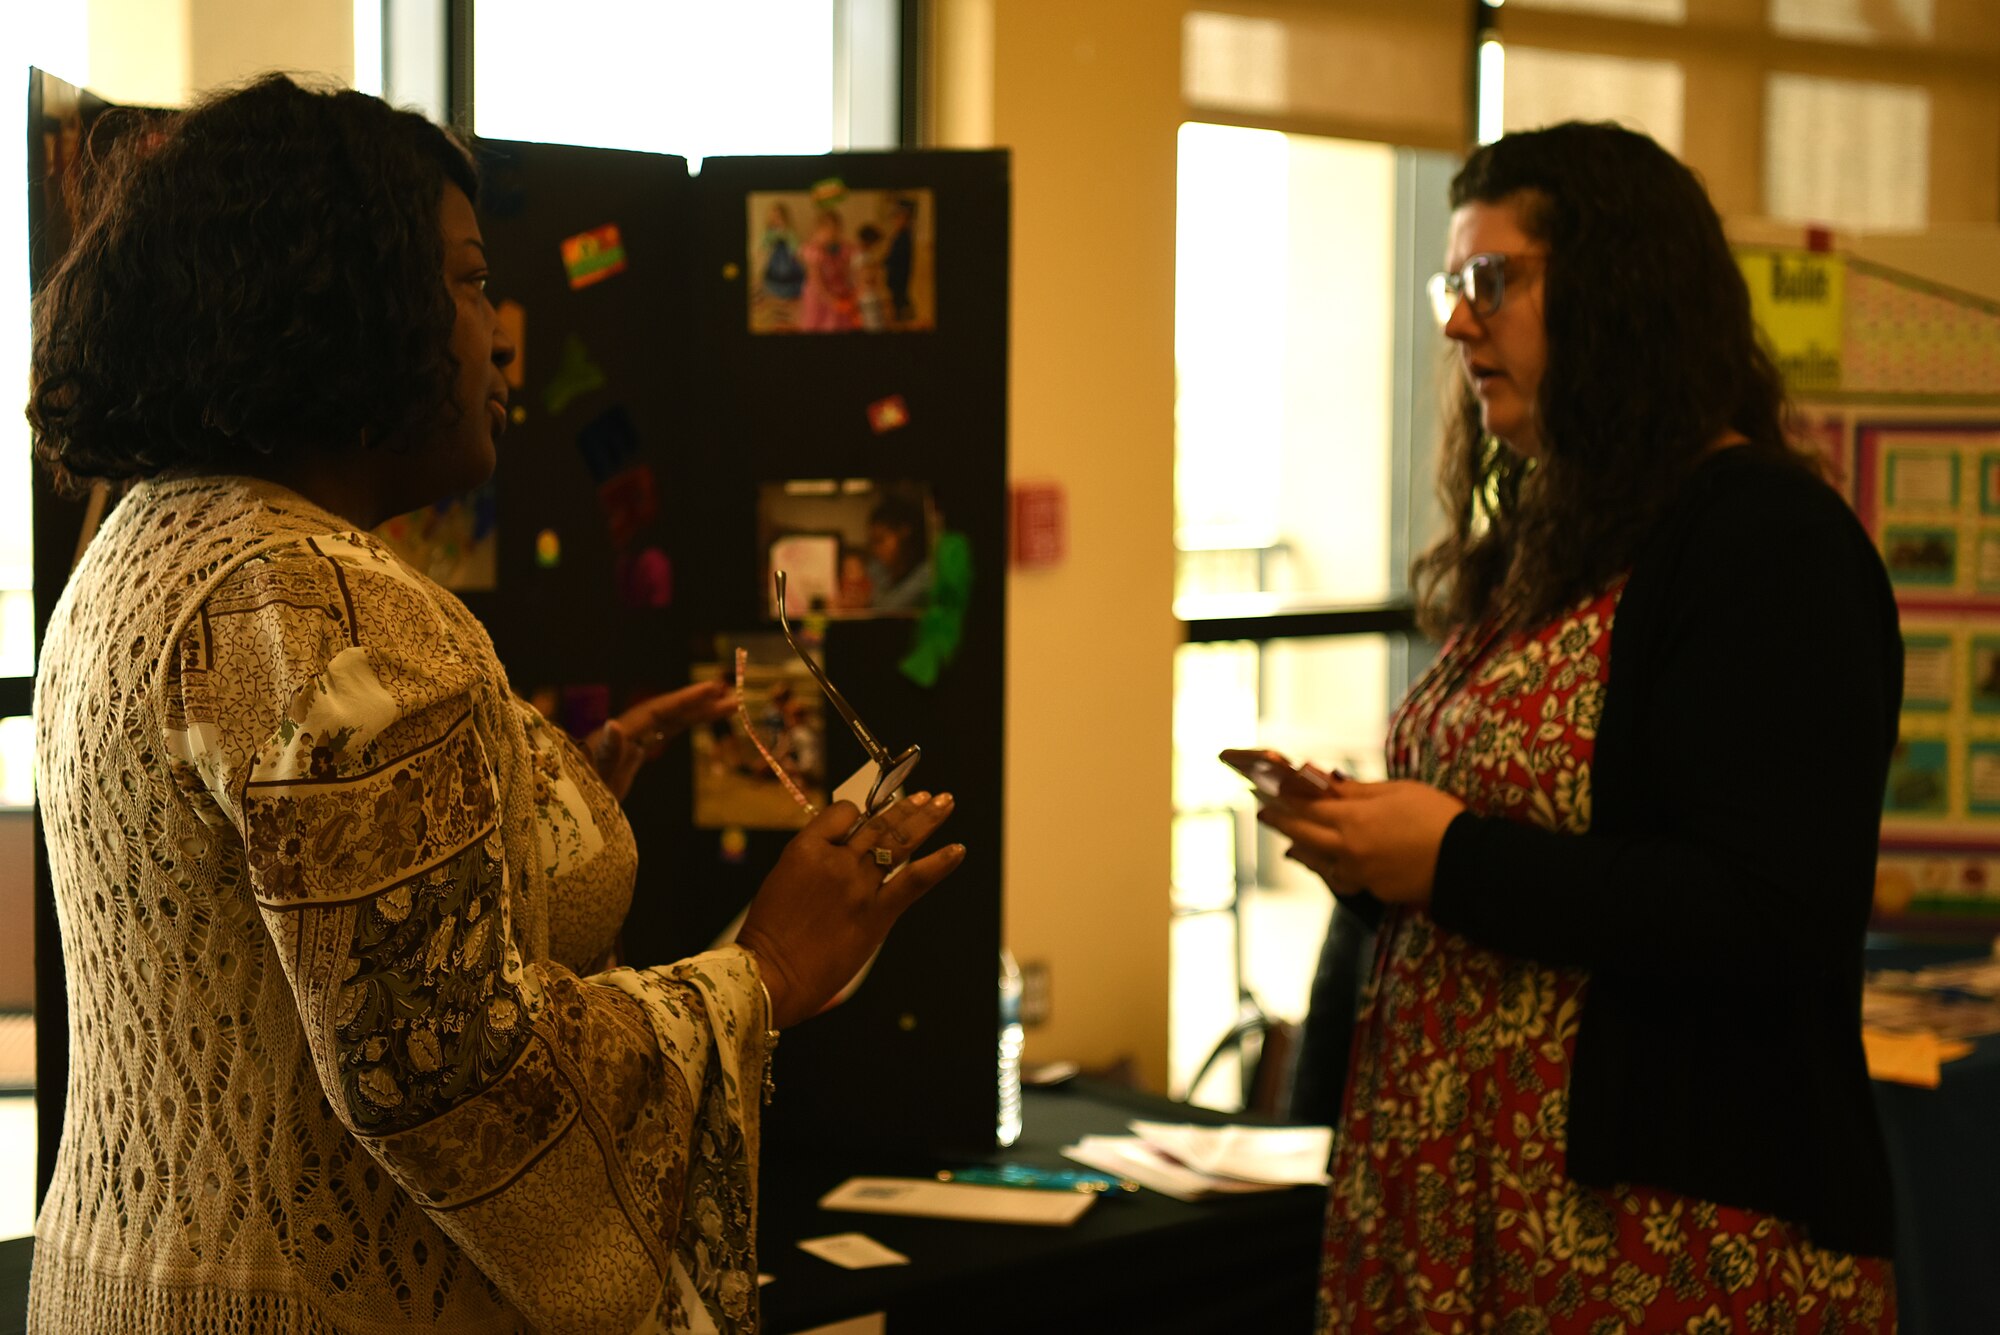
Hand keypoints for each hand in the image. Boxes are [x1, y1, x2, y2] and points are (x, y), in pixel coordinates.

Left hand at [588, 680, 734, 800]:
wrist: (564, 816)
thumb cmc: (577, 801)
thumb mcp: (594, 781)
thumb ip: (607, 755)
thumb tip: (615, 723)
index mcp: (617, 736)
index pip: (658, 711)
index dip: (685, 699)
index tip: (713, 689)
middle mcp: (622, 734)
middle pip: (667, 713)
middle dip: (699, 704)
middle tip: (732, 698)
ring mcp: (626, 745)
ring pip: (666, 723)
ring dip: (695, 714)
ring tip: (728, 707)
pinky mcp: (628, 758)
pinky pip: (659, 736)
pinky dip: (679, 727)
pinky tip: (694, 721)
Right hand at [737, 793, 965, 1028]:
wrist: (772, 973)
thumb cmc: (770, 932)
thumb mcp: (782, 879)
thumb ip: (815, 859)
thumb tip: (845, 845)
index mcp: (805, 848)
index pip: (842, 812)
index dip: (857, 811)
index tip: (868, 815)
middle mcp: (836, 860)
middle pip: (877, 823)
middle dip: (905, 805)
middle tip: (927, 795)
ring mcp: (859, 885)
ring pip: (898, 842)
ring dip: (925, 819)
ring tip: (944, 802)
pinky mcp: (877, 913)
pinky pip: (913, 881)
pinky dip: (938, 864)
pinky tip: (957, 850)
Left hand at [1256, 777, 1465, 906]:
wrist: (1466, 862)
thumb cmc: (1436, 817)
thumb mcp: (1397, 791)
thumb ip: (1356, 790)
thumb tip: (1325, 782)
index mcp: (1352, 819)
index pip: (1305, 807)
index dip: (1281, 798)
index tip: (1263, 790)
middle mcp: (1347, 849)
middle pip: (1303, 834)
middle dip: (1280, 822)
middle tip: (1263, 813)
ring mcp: (1358, 873)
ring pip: (1317, 861)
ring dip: (1299, 849)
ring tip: (1288, 842)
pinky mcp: (1372, 889)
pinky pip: (1340, 878)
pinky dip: (1327, 869)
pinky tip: (1324, 865)